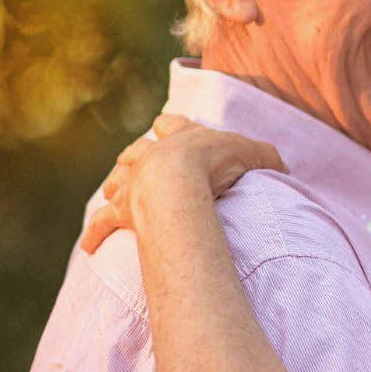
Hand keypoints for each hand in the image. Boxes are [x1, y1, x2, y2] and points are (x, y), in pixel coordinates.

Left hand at [79, 115, 285, 253]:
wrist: (179, 180)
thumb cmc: (216, 162)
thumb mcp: (253, 153)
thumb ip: (267, 158)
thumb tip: (283, 168)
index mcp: (181, 138)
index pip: (171, 124)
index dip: (170, 126)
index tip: (167, 126)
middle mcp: (151, 156)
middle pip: (136, 151)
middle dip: (137, 156)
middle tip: (137, 163)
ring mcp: (133, 182)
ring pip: (116, 182)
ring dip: (115, 186)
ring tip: (112, 193)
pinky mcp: (122, 209)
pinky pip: (102, 222)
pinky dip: (95, 233)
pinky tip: (87, 247)